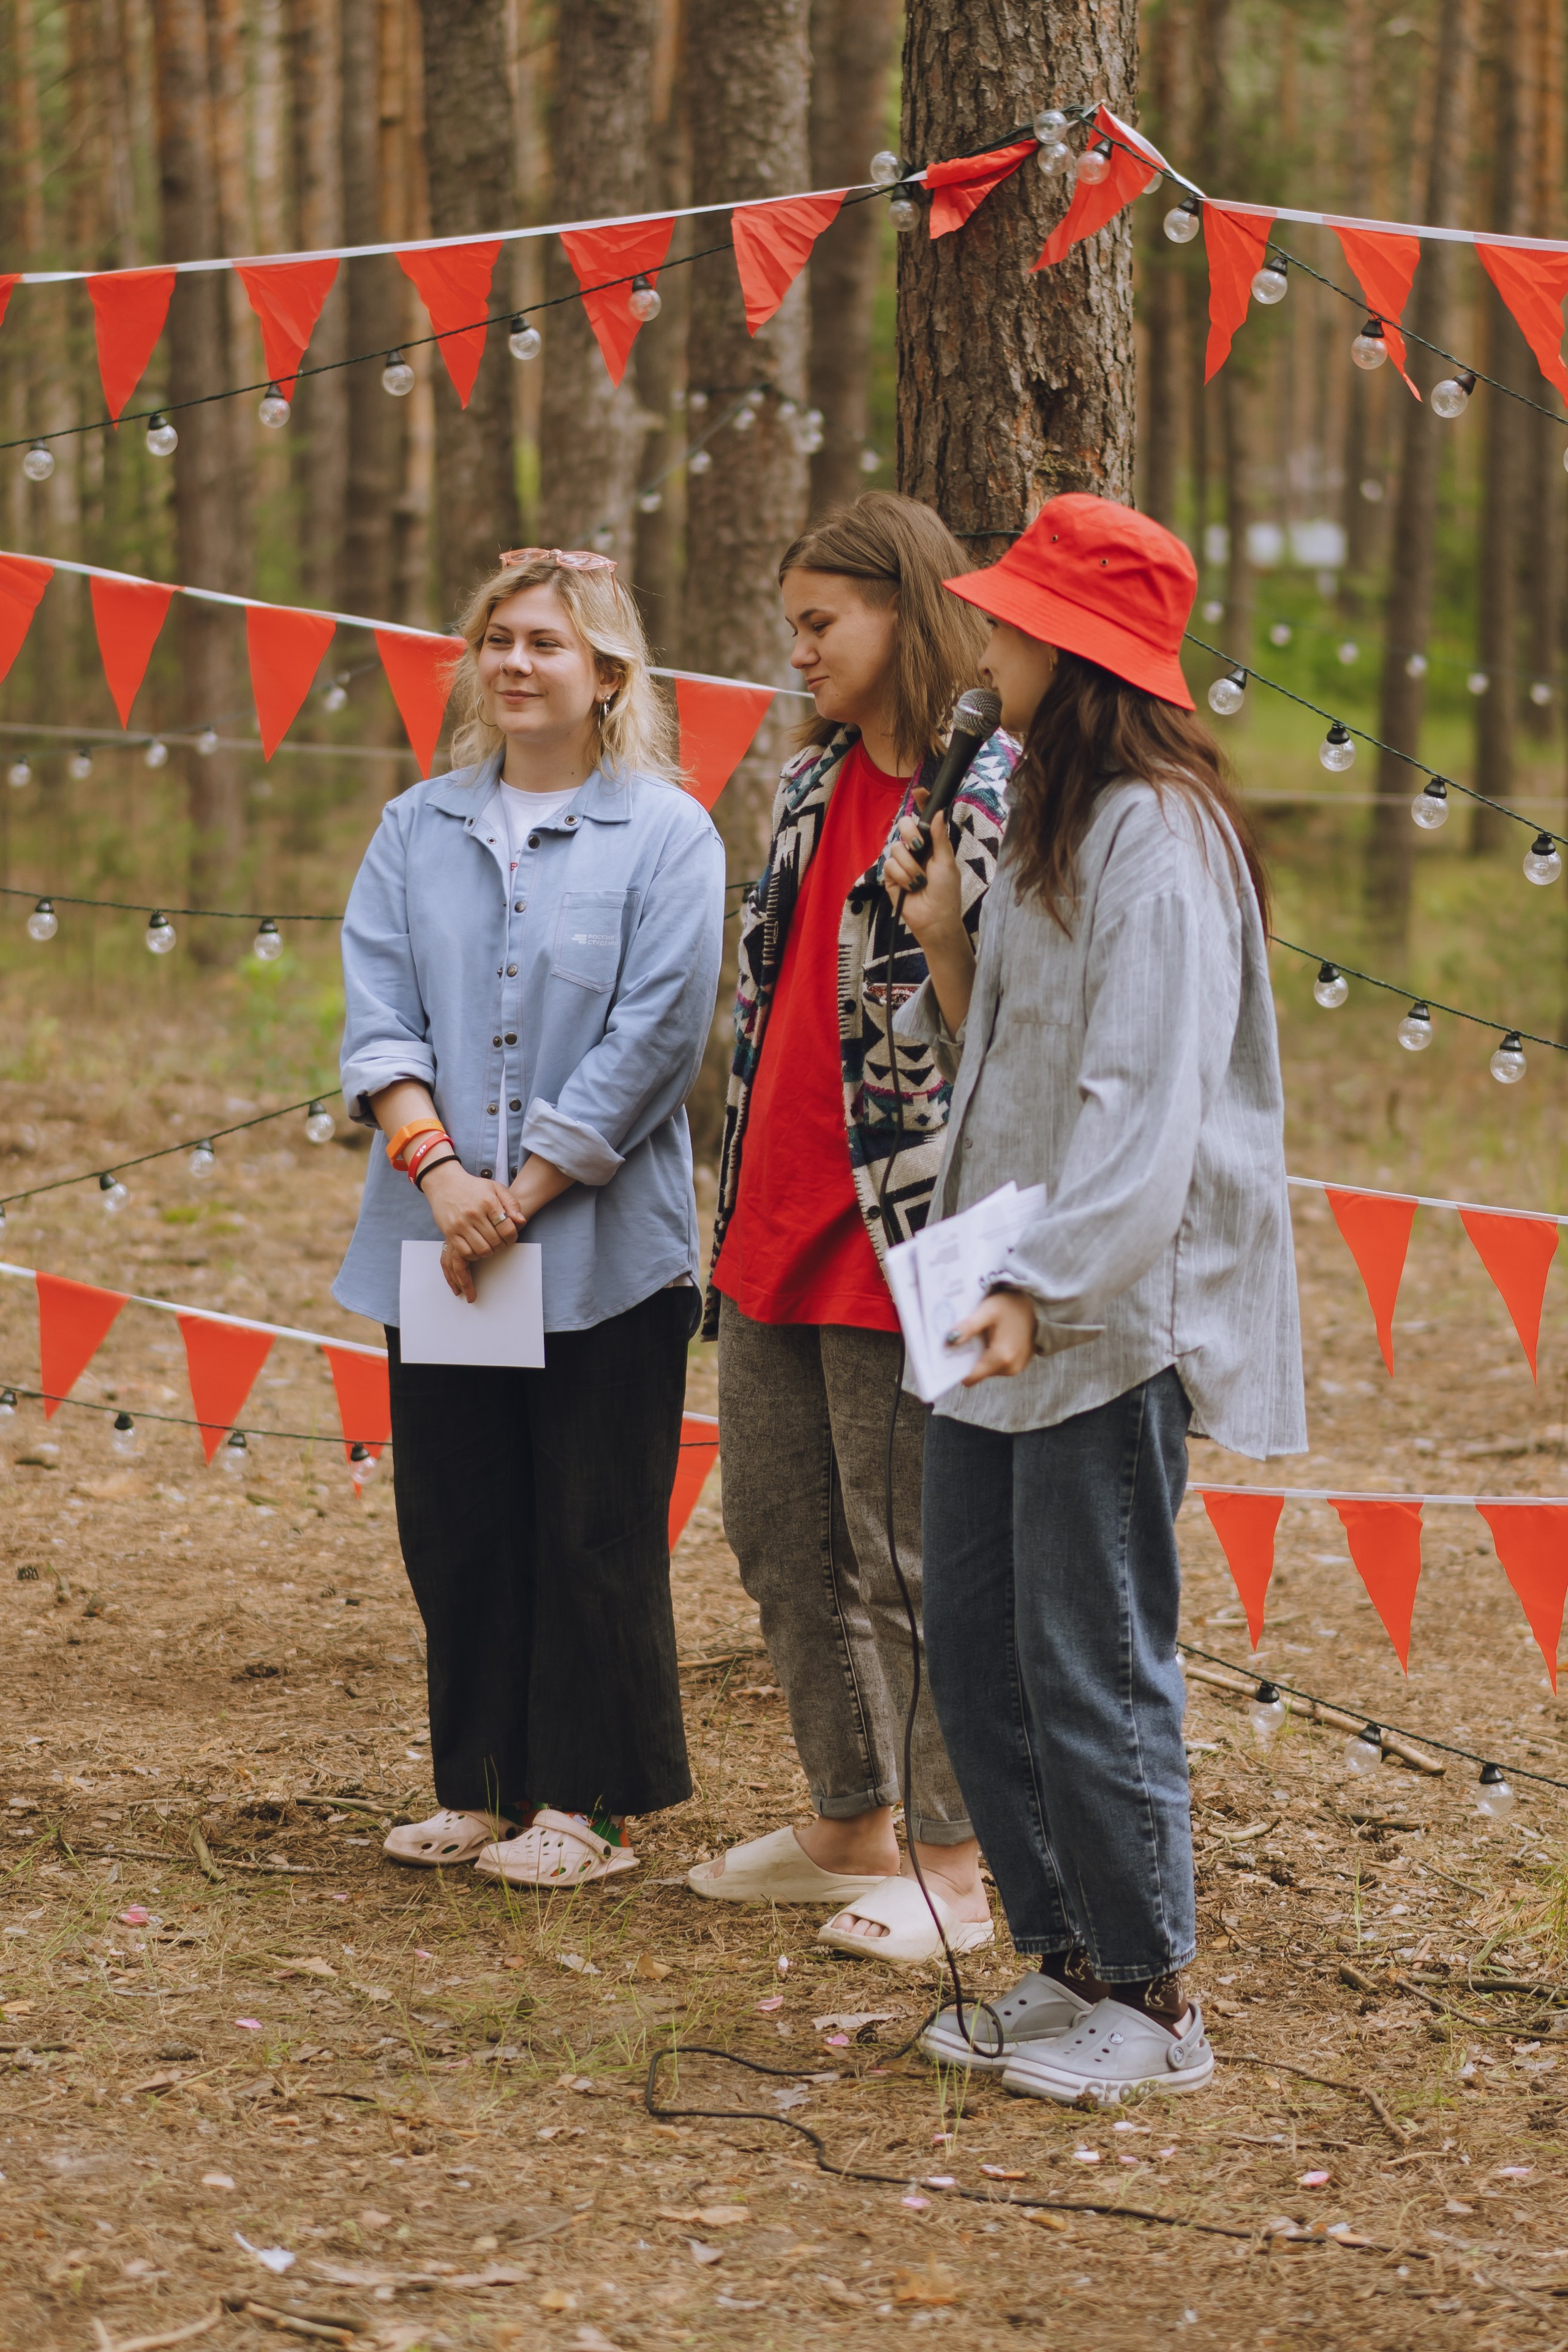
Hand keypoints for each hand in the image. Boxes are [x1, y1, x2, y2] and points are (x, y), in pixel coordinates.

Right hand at [420, 1159, 521, 1298]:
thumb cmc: (473, 1187)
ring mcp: (461, 1224)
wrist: (445, 1183)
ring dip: (490, 1252)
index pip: (507, 1229)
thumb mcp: (496, 1188)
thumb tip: (521, 1221)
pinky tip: (477, 1248)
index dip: (512, 1237)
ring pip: (482, 1250)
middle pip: (496, 1242)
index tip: (510, 1237)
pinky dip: (474, 1255)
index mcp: (488, 1202)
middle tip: (501, 1243)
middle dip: (502, 1246)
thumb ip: (512, 1204)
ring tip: (490, 1246)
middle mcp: (474, 1213)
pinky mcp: (449, 1232)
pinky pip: (466, 1252)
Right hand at [882, 790, 964, 948]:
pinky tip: (910, 887)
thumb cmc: (946, 892)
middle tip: (919, 847)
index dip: (921, 803)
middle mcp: (915, 850)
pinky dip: (901, 876)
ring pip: (895, 848)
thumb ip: (940, 837)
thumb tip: (939, 811)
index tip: (920, 791)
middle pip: (904, 825)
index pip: (924, 818)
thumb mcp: (947, 862)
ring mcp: (902, 863)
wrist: (935, 919)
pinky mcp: (890, 877)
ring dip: (909, 866)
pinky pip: (888, 865)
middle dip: (910, 833)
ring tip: (920, 881)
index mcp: (931, 844)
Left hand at [951, 1288, 1036, 1382]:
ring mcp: (1016, 1368)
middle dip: (968, 1360)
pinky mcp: (1019, 1365)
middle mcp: (1010, 1368)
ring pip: (987, 1369)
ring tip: (979, 1337)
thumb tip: (949, 1340)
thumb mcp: (987, 1311)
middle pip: (978, 1373)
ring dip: (980, 1356)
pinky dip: (991, 1355)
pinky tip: (990, 1339)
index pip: (971, 1377)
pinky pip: (997, 1365)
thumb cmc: (1011, 1305)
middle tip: (964, 1340)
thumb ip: (968, 1327)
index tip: (949, 1356)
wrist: (1038, 1305)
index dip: (957, 1368)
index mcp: (1001, 1357)